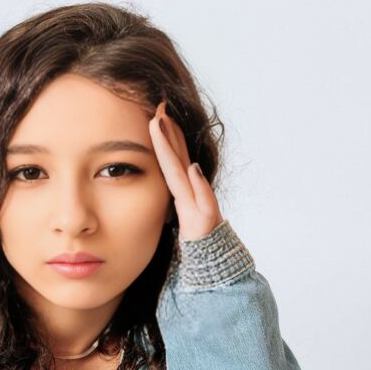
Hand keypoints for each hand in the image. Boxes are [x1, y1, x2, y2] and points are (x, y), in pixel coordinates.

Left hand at [148, 100, 223, 241]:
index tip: (155, 113)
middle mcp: (192, 193)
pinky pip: (203, 201)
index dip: (163, 137)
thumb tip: (180, 175)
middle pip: (178, 157)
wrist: (215, 264)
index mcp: (182, 191)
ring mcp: (200, 205)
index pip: (170, 159)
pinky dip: (199, 185)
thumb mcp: (177, 218)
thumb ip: (177, 199)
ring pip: (185, 172)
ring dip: (175, 147)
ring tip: (164, 123)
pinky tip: (192, 168)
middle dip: (169, 132)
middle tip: (159, 105)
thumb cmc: (196, 240)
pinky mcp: (207, 221)